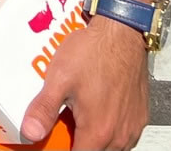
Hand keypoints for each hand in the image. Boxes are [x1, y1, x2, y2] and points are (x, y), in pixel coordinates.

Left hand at [21, 17, 149, 148]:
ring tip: (79, 117)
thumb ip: (43, 110)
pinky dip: (108, 130)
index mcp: (98, 131)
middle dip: (77, 143)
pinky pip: (123, 135)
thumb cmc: (95, 52)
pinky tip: (97, 110)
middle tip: (64, 126)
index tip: (55, 142)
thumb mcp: (59, 79)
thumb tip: (31, 131)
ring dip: (94, 139)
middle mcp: (120, 134)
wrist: (122, 32)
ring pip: (111, 147)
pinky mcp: (140, 115)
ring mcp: (132, 126)